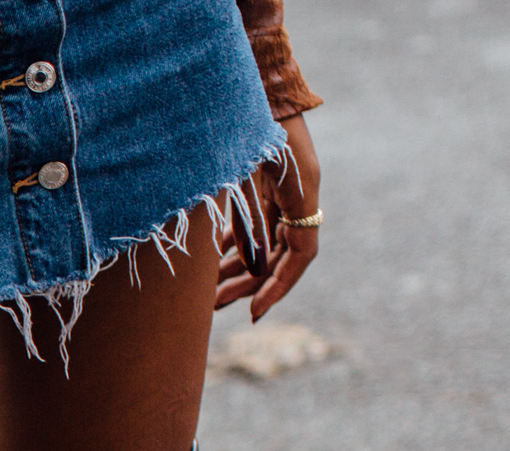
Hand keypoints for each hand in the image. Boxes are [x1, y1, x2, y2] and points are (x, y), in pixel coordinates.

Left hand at [215, 112, 320, 320]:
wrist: (255, 80)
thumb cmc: (256, 121)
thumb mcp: (257, 171)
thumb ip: (256, 217)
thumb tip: (254, 266)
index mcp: (302, 195)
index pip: (299, 256)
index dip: (278, 286)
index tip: (253, 311)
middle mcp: (294, 196)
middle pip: (275, 255)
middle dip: (247, 283)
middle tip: (216, 308)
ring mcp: (278, 189)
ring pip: (261, 242)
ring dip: (237, 268)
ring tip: (207, 294)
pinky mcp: (261, 182)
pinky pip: (252, 224)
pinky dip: (234, 244)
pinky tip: (211, 263)